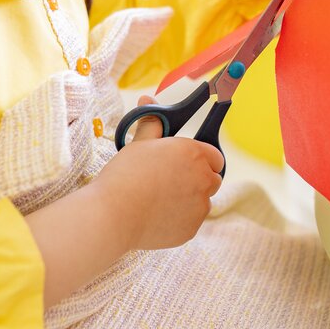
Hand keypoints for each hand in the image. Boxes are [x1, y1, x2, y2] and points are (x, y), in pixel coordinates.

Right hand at [92, 96, 223, 252]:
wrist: (114, 214)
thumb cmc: (125, 175)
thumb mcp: (139, 143)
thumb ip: (152, 123)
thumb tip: (148, 99)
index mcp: (193, 154)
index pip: (215, 156)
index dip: (203, 159)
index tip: (188, 164)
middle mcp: (203, 179)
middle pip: (213, 180)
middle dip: (198, 180)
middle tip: (172, 181)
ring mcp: (199, 207)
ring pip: (202, 202)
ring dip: (190, 200)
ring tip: (160, 200)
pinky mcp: (191, 229)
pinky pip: (191, 221)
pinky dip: (180, 219)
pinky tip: (157, 216)